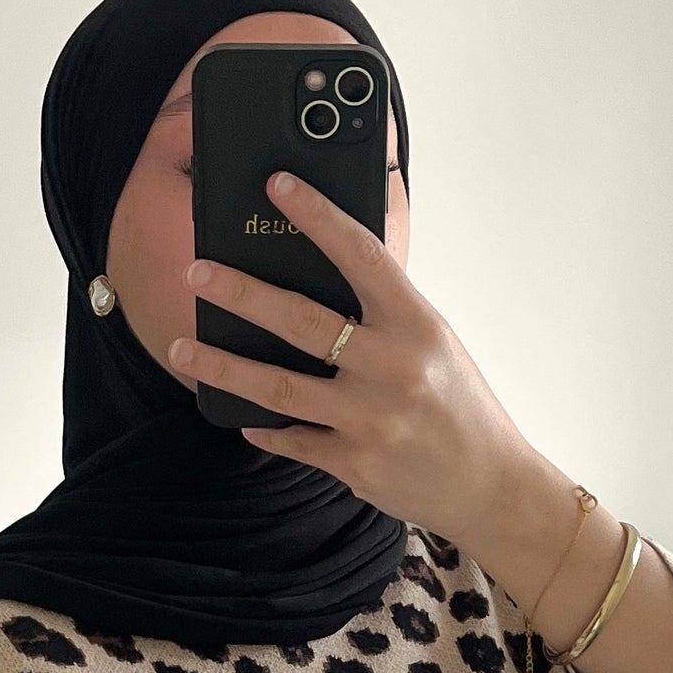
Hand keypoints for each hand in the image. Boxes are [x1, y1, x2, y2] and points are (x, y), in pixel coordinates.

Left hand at [168, 168, 562, 576]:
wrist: (491, 486)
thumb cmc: (461, 408)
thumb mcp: (437, 345)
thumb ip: (387, 314)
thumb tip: (326, 275)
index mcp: (418, 326)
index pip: (362, 256)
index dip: (319, 217)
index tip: (279, 186)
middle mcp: (393, 368)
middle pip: (302, 321)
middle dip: (241, 293)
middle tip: (197, 271)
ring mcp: (371, 419)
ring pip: (279, 387)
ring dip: (222, 366)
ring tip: (182, 348)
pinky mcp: (355, 463)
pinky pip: (293, 440)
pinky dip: (264, 427)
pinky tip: (239, 416)